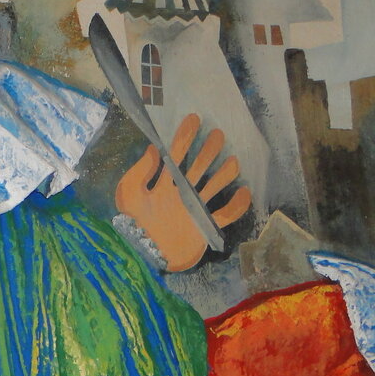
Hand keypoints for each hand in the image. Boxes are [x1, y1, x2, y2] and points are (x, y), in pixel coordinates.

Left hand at [115, 113, 250, 271]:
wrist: (143, 256)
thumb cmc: (133, 224)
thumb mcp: (130, 193)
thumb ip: (141, 171)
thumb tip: (154, 148)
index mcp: (161, 185)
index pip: (174, 156)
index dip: (183, 137)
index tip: (193, 119)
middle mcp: (179, 194)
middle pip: (197, 168)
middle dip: (207, 151)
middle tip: (218, 134)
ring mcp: (193, 210)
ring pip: (213, 187)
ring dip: (223, 174)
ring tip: (233, 160)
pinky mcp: (203, 226)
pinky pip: (225, 215)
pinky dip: (237, 205)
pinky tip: (245, 192)